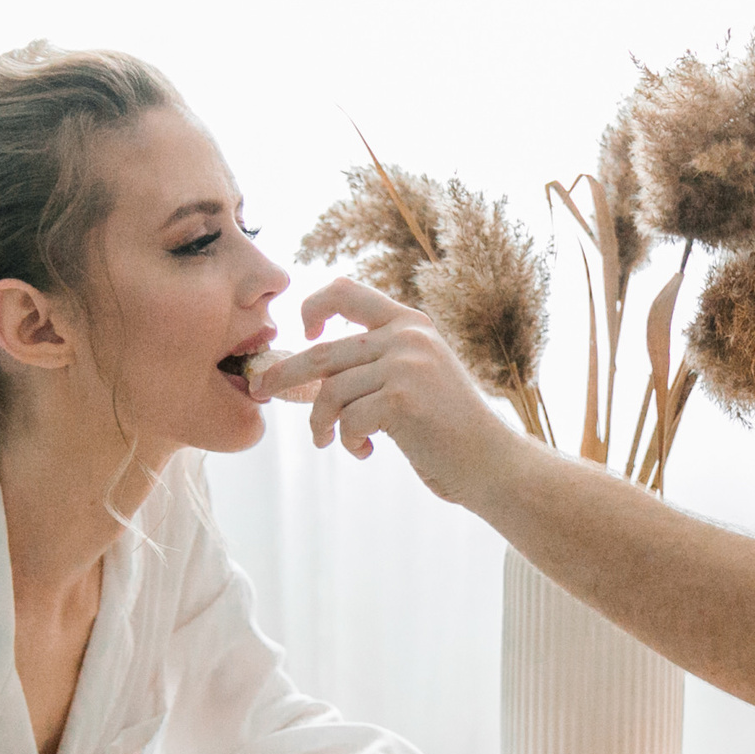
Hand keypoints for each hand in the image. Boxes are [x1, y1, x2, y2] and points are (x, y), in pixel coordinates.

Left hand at [254, 279, 523, 503]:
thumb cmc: (449, 429)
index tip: (305, 333)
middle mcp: (407, 336)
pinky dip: (348, 442)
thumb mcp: (418, 376)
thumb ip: (378, 360)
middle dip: (285, 375)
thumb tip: (310, 367)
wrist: (492, 462)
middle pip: (323, 351)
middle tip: (262, 391)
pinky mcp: (401, 399)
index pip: (346, 291)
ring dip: (322, 423)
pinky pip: (347, 420)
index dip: (313, 305)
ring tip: (329, 441)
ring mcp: (405, 365)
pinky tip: (366, 452)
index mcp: (410, 324)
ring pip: (331, 392)